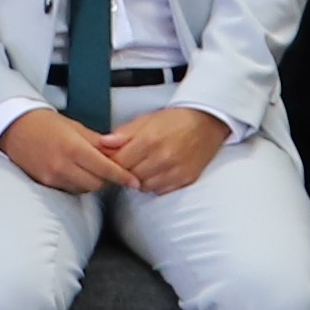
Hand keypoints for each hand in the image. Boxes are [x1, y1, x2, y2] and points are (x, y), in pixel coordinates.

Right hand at [0, 110, 133, 196]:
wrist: (15, 128)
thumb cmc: (46, 123)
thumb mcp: (75, 127)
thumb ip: (97, 142)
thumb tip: (120, 151)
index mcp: (73, 147)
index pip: (105, 168)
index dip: (122, 176)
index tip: (135, 181)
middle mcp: (63, 165)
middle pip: (97, 183)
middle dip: (109, 179)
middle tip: (115, 172)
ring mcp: (53, 177)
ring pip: (85, 189)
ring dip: (95, 183)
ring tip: (97, 171)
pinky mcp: (46, 183)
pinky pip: (71, 189)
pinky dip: (80, 184)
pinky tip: (81, 174)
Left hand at [106, 105, 232, 194]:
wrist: (207, 122)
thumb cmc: (174, 120)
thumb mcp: (146, 120)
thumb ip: (123, 133)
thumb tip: (102, 143)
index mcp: (149, 140)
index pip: (118, 162)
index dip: (111, 162)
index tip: (111, 160)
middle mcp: (162, 158)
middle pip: (129, 176)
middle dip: (125, 171)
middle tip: (128, 163)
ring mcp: (174, 170)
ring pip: (143, 186)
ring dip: (139, 179)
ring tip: (143, 166)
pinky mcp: (185, 179)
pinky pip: (160, 190)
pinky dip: (154, 184)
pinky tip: (157, 172)